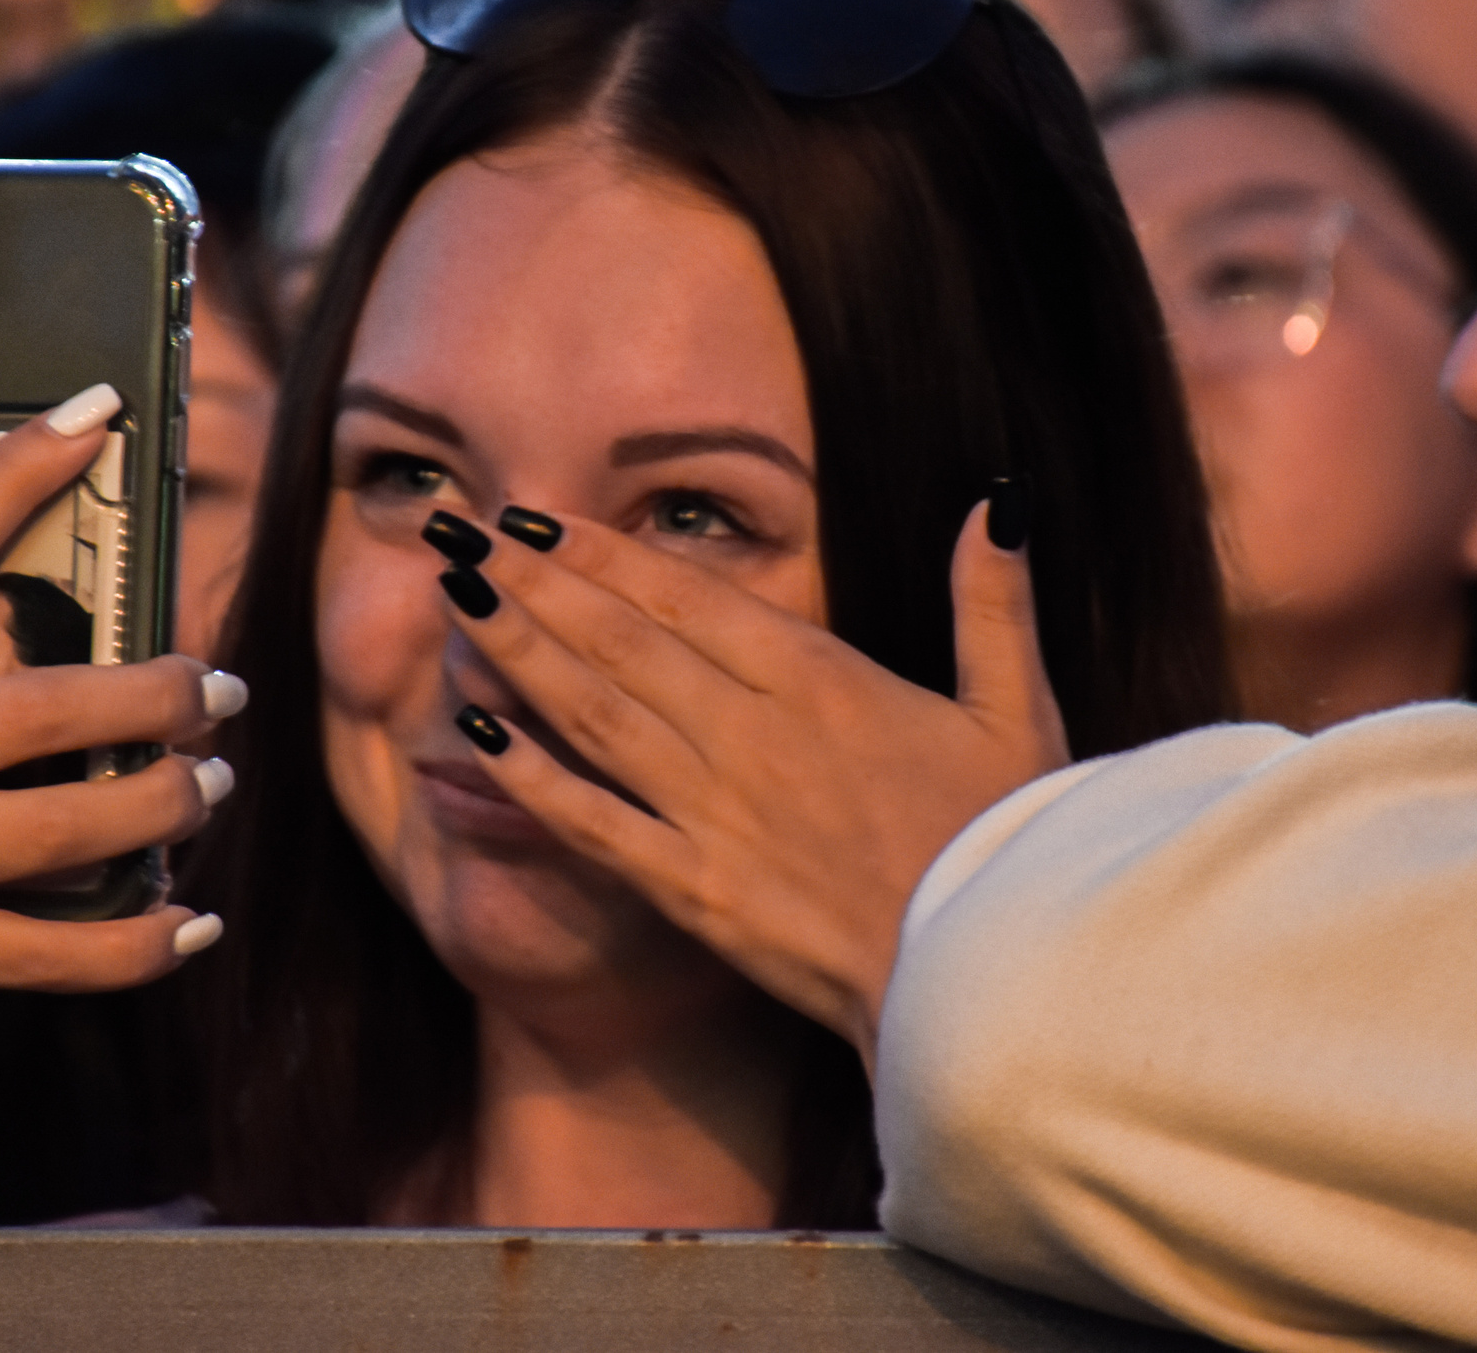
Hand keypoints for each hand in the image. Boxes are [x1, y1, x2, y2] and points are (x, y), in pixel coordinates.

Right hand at [0, 387, 237, 1077]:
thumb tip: (26, 629)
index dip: (22, 469)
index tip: (97, 411)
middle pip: (54, 705)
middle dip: (167, 696)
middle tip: (219, 688)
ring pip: (74, 826)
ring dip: (169, 804)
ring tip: (208, 785)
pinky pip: (55, 952)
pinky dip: (138, 943)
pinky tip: (187, 924)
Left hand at [444, 498, 1066, 1067]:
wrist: (990, 976)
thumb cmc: (1009, 843)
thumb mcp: (1018, 708)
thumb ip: (994, 601)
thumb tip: (999, 501)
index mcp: (822, 680)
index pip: (688, 598)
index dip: (605, 553)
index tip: (541, 517)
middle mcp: (751, 733)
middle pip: (621, 642)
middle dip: (536, 583)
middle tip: (464, 537)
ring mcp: (715, 812)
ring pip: (596, 715)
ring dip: (520, 654)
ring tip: (459, 602)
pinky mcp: (695, 891)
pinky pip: (597, 826)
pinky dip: (534, 781)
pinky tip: (480, 738)